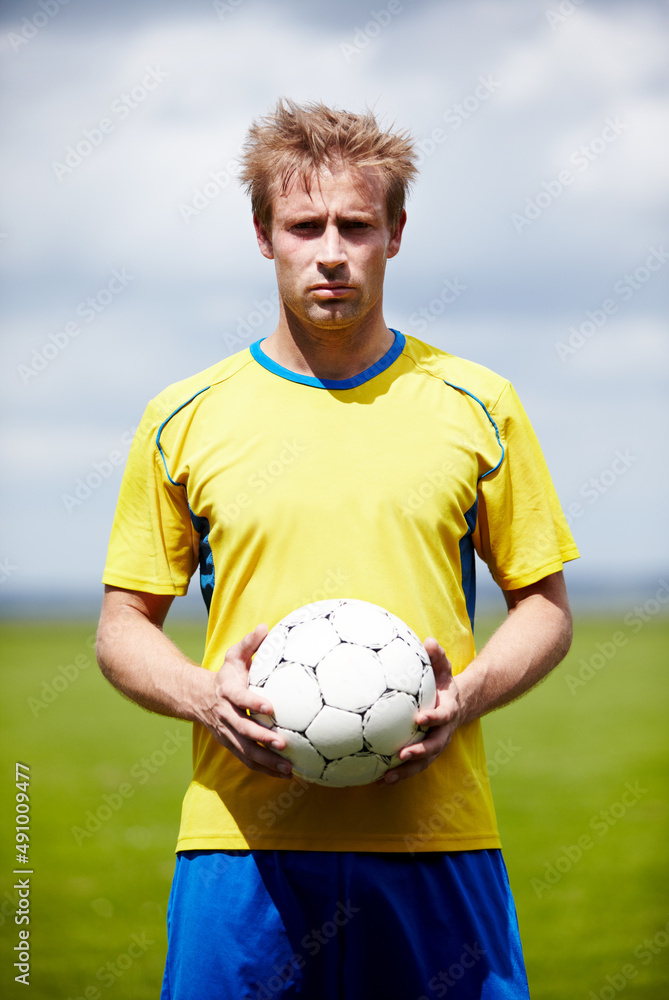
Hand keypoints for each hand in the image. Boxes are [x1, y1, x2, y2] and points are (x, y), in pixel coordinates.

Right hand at [197, 624, 292, 779]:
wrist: (199, 698)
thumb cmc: (226, 675)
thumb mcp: (233, 656)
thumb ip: (249, 643)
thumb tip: (266, 626)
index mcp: (228, 692)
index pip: (241, 699)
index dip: (254, 703)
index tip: (271, 707)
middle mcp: (227, 716)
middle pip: (243, 730)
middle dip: (262, 738)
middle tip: (283, 743)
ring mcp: (228, 734)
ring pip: (246, 751)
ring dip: (267, 761)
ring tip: (289, 768)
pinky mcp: (231, 745)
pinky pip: (248, 760)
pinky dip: (264, 769)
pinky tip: (284, 775)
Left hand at [379, 637, 461, 783]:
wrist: (456, 703)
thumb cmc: (442, 682)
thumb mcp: (443, 668)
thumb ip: (437, 655)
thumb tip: (428, 641)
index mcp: (448, 710)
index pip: (443, 716)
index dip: (433, 718)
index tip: (420, 718)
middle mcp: (444, 731)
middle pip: (435, 746)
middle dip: (420, 752)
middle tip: (403, 754)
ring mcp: (436, 744)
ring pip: (424, 762)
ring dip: (406, 771)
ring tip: (386, 778)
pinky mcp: (425, 753)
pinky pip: (414, 766)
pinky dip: (399, 774)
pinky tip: (378, 779)